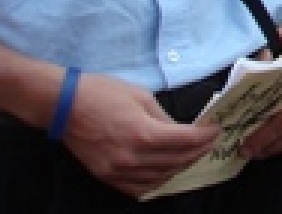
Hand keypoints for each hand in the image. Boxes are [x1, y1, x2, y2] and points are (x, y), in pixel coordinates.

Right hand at [63, 73, 218, 197]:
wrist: (65, 106)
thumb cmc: (104, 93)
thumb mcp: (143, 97)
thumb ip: (164, 118)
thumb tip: (182, 130)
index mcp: (143, 133)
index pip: (186, 141)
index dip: (206, 136)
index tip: (216, 128)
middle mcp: (132, 158)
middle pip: (177, 161)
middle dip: (199, 150)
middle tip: (209, 140)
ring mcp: (118, 171)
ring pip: (161, 177)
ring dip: (181, 166)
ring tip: (193, 153)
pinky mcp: (107, 177)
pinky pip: (139, 188)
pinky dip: (158, 181)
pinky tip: (167, 170)